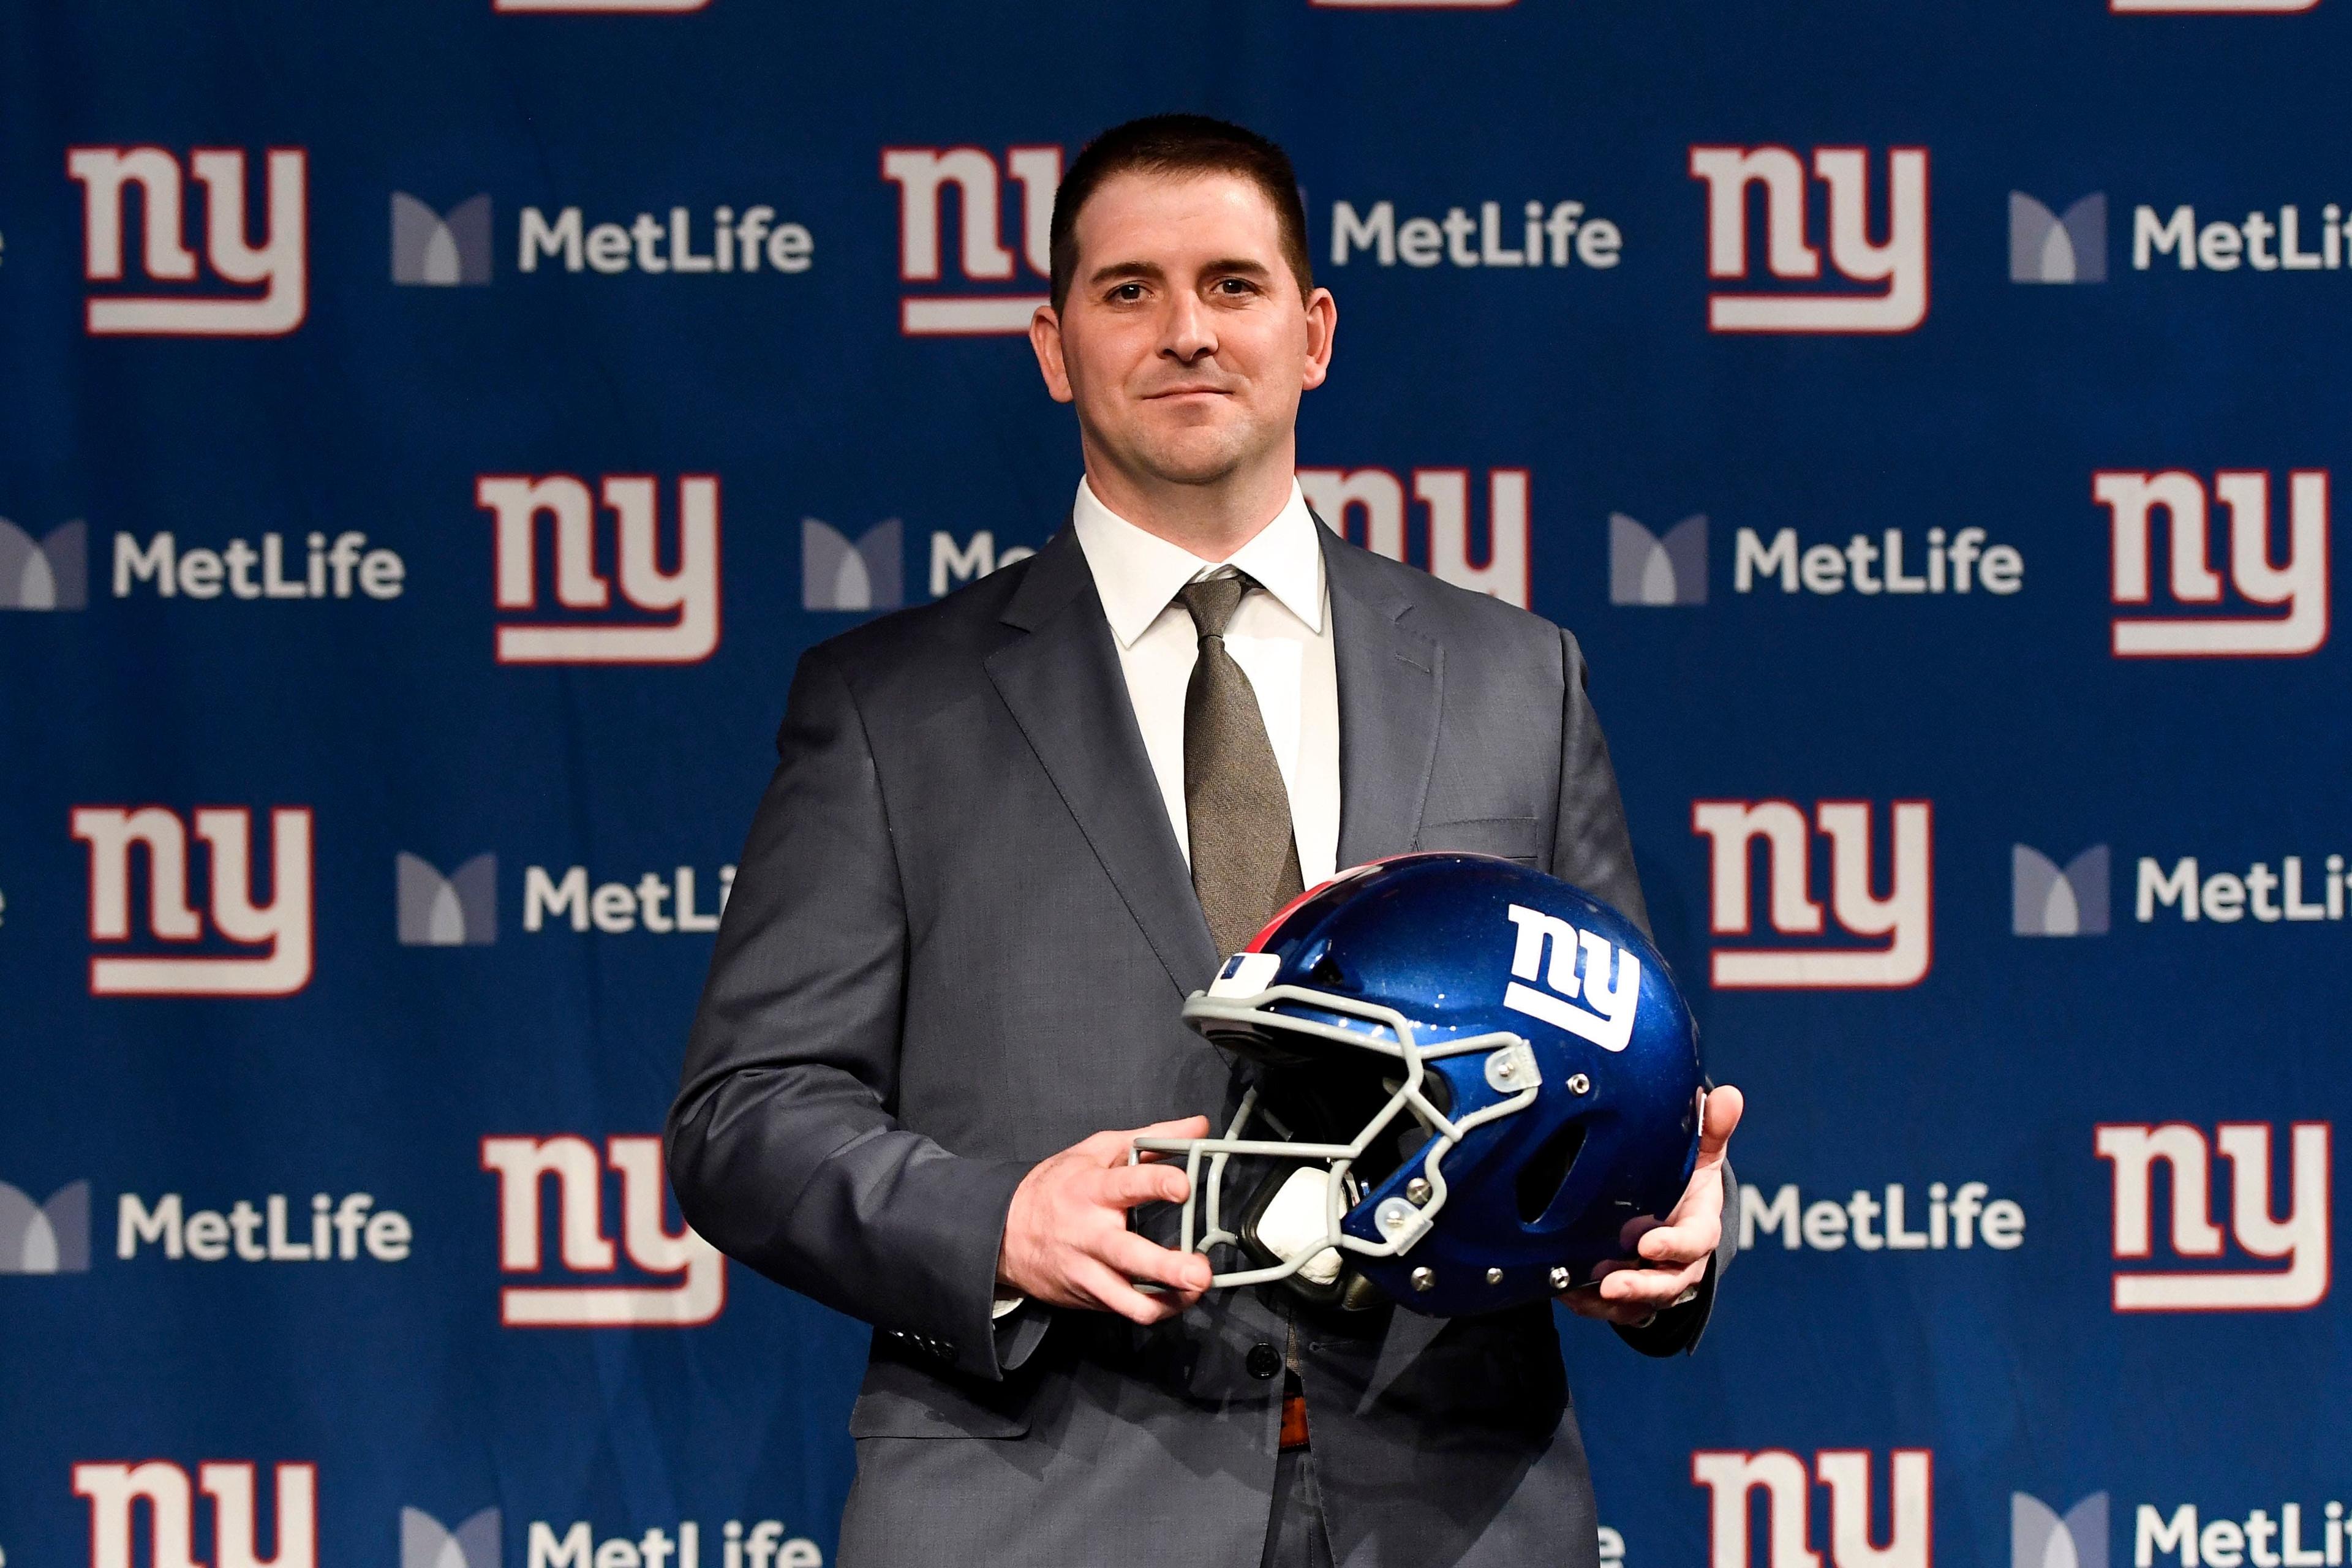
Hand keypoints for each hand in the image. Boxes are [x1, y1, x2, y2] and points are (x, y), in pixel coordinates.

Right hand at [996, 1116, 1215, 1325]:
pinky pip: (1126, 1310)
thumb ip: (1153, 1140)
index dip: (1157, 1184)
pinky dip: (1156, 1308)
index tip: (1183, 1186)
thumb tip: (1198, 1125)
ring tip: (1195, 1291)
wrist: (1006, 1233)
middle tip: (1200, 1272)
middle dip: (1167, 1268)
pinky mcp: (1089, 1298)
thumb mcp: (1099, 1151)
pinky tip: (1176, 1297)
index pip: (1126, 1184)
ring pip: (1128, 1300)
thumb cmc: (1058, 1186)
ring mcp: (1088, 1271)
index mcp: (1092, 1189)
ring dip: (1168, 1301)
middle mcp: (1090, 1234)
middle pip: (1129, 1256)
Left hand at [1561, 1084, 1743, 1326]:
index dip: (1674, 1247)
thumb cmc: (1687, 1182)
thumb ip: (1712, 1127)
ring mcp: (1654, 1281)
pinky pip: (1611, 1309)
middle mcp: (1680, 1263)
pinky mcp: (1630, 1296)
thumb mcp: (1701, 1154)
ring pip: (1639, 1303)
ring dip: (1613, 1300)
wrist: (1672, 1214)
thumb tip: (1727, 1096)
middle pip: (1668, 1284)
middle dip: (1642, 1286)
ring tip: (1583, 1291)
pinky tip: (1565, 1293)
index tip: (1648, 1244)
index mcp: (1699, 1227)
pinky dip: (1589, 1302)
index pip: (1696, 1243)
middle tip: (1612, 1283)